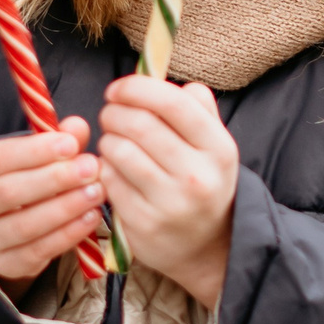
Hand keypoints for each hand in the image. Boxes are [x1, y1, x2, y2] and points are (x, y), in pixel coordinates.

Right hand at [0, 116, 102, 299]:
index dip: (34, 151)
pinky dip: (67, 235)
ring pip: (23, 226)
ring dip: (65, 208)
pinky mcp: (0, 266)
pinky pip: (36, 252)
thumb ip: (50, 140)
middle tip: (91, 168)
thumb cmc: (8, 179)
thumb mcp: (20, 156)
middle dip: (54, 179)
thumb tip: (77, 127)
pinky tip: (90, 217)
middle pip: (7, 193)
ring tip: (96, 191)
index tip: (71, 144)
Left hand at [98, 76, 237, 309]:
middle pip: (138, 124)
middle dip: (114, 112)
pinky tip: (113, 168)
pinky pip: (108, 179)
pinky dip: (104, 167)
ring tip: (114, 141)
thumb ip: (197, 106)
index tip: (118, 89)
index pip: (172, 103)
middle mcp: (197, 176)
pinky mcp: (142, 223)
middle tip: (111, 114)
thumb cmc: (204, 181)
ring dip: (107, 139)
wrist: (207, 246)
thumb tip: (162, 77)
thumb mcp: (214, 145)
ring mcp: (169, 203)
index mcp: (218, 148)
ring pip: (118, 150)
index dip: (137, 87)